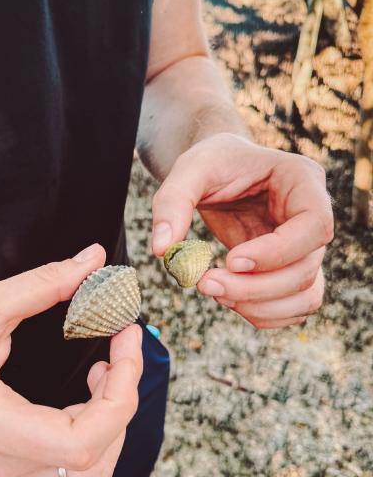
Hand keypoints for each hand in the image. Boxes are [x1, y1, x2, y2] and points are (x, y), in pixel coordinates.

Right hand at [0, 244, 142, 476]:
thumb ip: (43, 283)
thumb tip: (94, 259)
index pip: (83, 441)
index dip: (121, 391)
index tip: (125, 340)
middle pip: (95, 460)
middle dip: (123, 400)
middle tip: (121, 347)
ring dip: (112, 427)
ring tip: (104, 376)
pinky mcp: (6, 474)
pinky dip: (92, 444)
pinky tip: (83, 402)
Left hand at [151, 133, 333, 328]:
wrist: (219, 171)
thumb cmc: (212, 162)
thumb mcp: (190, 169)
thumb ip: (172, 202)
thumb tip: (161, 249)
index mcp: (303, 180)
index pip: (314, 225)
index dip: (277, 251)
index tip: (231, 260)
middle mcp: (314, 216)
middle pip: (305, 268)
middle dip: (254, 287)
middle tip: (205, 283)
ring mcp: (306, 248)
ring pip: (305, 295)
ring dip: (259, 306)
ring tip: (213, 290)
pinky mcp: (291, 271)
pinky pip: (293, 307)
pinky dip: (262, 314)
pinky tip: (228, 300)